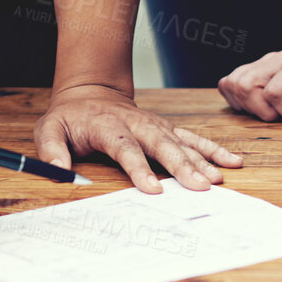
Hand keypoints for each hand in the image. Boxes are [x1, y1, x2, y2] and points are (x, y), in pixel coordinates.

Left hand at [35, 83, 242, 193]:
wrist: (90, 92)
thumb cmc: (69, 118)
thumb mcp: (49, 129)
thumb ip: (52, 151)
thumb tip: (59, 173)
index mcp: (107, 125)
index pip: (125, 147)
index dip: (139, 168)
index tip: (152, 188)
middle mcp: (137, 123)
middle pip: (161, 145)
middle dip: (182, 166)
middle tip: (199, 187)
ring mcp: (155, 125)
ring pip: (181, 142)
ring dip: (202, 160)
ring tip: (217, 180)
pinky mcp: (167, 129)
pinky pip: (193, 138)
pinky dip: (213, 149)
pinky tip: (232, 162)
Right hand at [218, 27, 281, 124]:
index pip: (278, 89)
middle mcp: (281, 59)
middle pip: (247, 86)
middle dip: (264, 112)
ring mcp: (268, 63)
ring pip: (234, 83)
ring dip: (250, 106)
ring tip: (278, 111)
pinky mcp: (260, 69)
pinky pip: (232, 83)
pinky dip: (240, 100)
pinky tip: (265, 106)